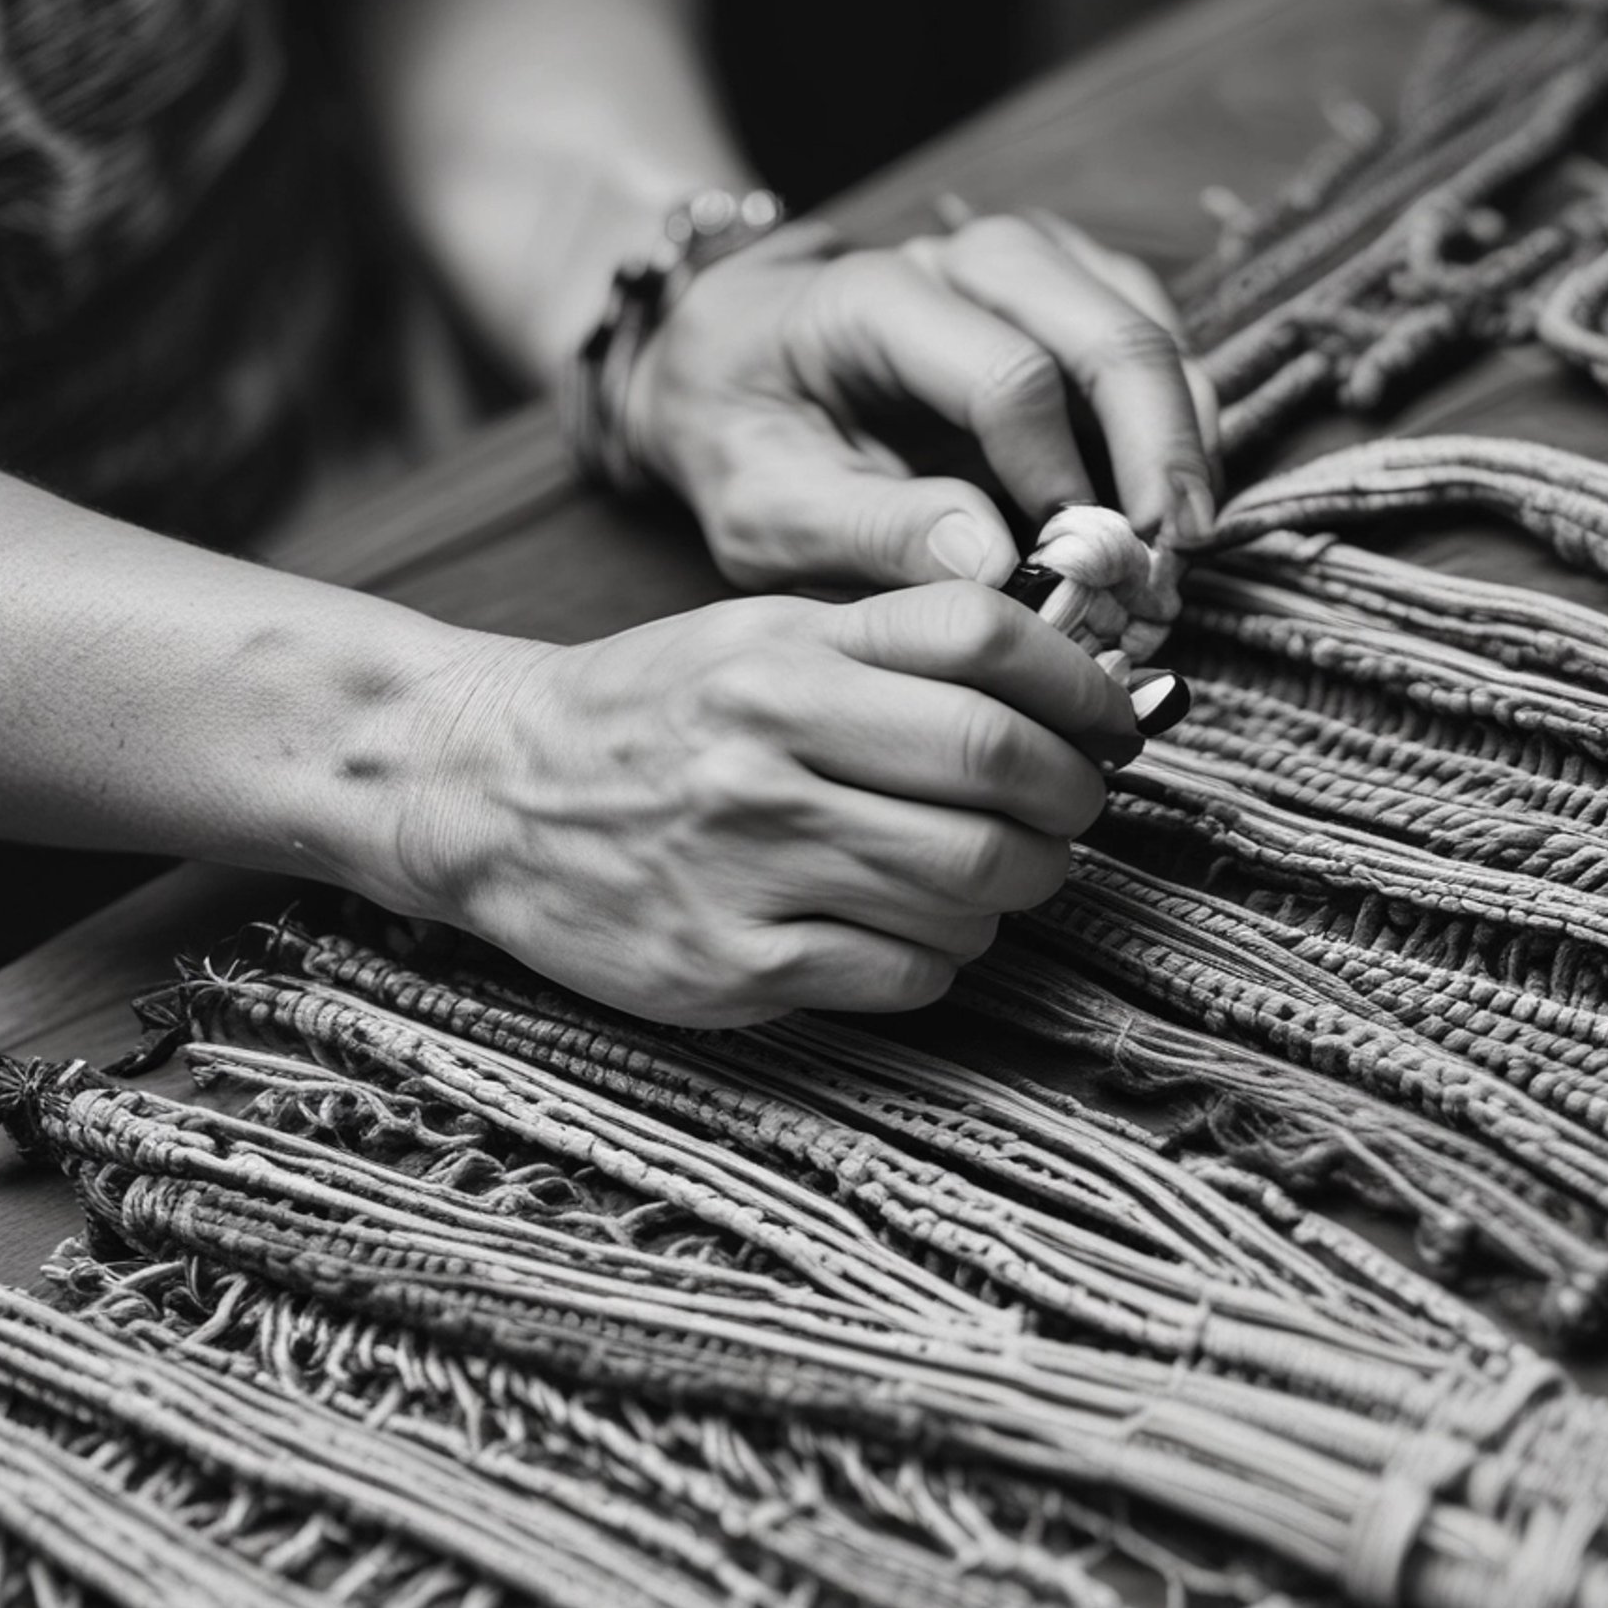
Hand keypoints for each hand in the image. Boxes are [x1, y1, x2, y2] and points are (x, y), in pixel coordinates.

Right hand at [396, 579, 1137, 1025]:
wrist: (493, 792)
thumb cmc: (651, 710)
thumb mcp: (760, 635)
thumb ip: (897, 645)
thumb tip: (1066, 674)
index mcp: (784, 655)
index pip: (984, 644)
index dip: (1083, 685)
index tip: (1115, 722)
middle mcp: (767, 751)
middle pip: (998, 769)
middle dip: (1071, 802)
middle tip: (1071, 812)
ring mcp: (748, 865)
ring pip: (970, 887)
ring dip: (1013, 886)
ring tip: (988, 872)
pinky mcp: (733, 964)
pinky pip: (908, 972)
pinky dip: (943, 955)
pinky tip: (913, 926)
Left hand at [622, 210, 1218, 594]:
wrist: (729, 361)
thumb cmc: (745, 439)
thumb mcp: (765, 508)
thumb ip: (869, 534)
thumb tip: (995, 567)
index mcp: (873, 299)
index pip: (1008, 378)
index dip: (1059, 480)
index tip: (1076, 572)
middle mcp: (964, 257)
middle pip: (1107, 333)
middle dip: (1159, 453)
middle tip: (1175, 560)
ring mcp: (1027, 262)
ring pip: (1147, 326)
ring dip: (1184, 439)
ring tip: (1184, 545)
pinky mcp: (1066, 287)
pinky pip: (1154, 337)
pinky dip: (1180, 418)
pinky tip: (1171, 500)